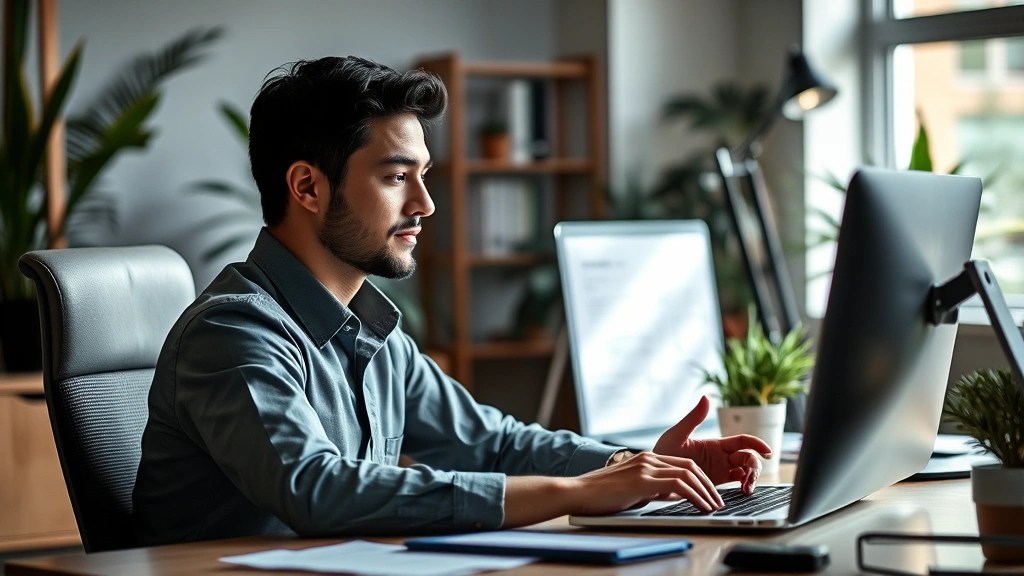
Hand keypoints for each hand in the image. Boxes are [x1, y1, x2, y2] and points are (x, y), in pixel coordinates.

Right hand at [566, 451, 724, 515]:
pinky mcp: (642, 480)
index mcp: (645, 458)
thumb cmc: (600, 495)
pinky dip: (694, 496)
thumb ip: (652, 489)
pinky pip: (678, 485)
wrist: (577, 492)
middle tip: (718, 501)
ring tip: (714, 506)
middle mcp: (648, 458)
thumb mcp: (632, 489)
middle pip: (690, 466)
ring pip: (688, 474)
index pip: (682, 464)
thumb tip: (672, 496)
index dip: (701, 479)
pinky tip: (701, 506)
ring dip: (705, 491)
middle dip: (708, 484)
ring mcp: (645, 467)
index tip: (710, 494)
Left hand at [653, 395, 772, 494]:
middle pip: (748, 457)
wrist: (654, 476)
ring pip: (745, 472)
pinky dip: (744, 487)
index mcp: (715, 443)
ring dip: (751, 478)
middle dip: (755, 466)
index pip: (743, 441)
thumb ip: (693, 418)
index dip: (757, 444)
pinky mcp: (715, 484)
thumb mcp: (677, 434)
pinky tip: (742, 492)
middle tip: (749, 478)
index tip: (767, 452)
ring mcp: (719, 470)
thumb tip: (705, 397)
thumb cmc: (663, 452)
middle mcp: (721, 457)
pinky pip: (736, 484)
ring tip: (746, 488)